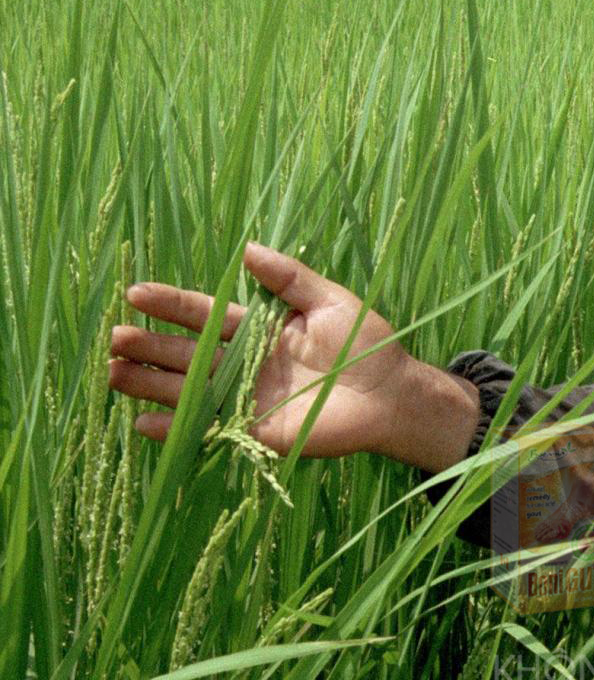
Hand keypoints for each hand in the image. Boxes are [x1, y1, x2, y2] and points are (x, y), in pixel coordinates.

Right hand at [108, 243, 475, 466]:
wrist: (393, 395)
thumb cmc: (368, 345)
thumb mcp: (330, 301)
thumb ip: (289, 278)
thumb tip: (247, 248)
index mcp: (259, 330)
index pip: (205, 316)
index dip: (172, 306)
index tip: (136, 293)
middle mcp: (245, 364)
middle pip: (187, 354)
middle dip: (150, 346)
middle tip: (114, 337)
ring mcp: (248, 398)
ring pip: (189, 390)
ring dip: (151, 384)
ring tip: (113, 375)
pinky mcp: (257, 431)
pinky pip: (211, 428)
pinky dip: (177, 428)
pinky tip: (144, 423)